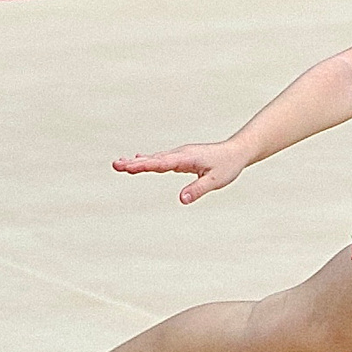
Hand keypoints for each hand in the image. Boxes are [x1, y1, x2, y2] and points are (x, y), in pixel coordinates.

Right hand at [113, 139, 249, 203]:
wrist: (236, 151)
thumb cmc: (228, 166)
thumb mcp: (216, 181)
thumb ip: (198, 189)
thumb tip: (181, 199)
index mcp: (186, 158)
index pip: (161, 163)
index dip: (143, 165)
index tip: (128, 166)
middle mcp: (180, 154)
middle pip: (153, 159)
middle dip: (134, 163)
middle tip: (115, 165)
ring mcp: (180, 155)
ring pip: (155, 158)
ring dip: (137, 162)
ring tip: (119, 164)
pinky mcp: (182, 157)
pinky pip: (161, 159)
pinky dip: (148, 160)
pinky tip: (138, 160)